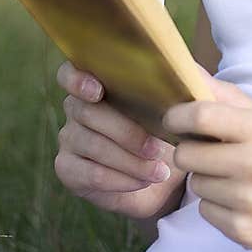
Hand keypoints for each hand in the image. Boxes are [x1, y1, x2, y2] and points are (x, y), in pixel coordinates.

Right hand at [54, 61, 186, 219]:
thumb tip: (182, 70)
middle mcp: (77, 108)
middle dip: (127, 132)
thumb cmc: (170, 129)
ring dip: (130, 160)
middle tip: (158, 149)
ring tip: (160, 171)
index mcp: (99, 83)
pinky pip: (90, 173)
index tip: (97, 91)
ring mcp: (70, 138)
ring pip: (92, 145)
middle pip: (88, 113)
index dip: (77, 80)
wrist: (166, 174)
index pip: (69, 73)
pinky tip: (144, 181)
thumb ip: (179, 81)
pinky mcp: (69, 169)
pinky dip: (120, 179)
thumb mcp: (181, 104)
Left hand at [162, 77, 251, 251]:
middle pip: (186, 154)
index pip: (200, 115)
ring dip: (209, 183)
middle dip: (192, 153)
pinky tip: (245, 205)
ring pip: (196, 185)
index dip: (177, 116)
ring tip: (239, 182)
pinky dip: (219, 209)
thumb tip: (190, 72)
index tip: (174, 120)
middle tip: (214, 155)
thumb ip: (229, 99)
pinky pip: (206, 213)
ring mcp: (249, 201)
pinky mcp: (245, 232)